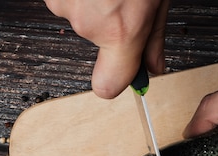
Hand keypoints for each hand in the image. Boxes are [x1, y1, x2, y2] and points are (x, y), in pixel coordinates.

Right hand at [44, 0, 169, 97]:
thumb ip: (154, 37)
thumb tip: (153, 68)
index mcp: (121, 30)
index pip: (108, 85)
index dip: (114, 80)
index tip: (121, 75)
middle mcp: (88, 22)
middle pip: (97, 40)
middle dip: (109, 22)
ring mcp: (63, 3)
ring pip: (80, 14)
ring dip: (92, 2)